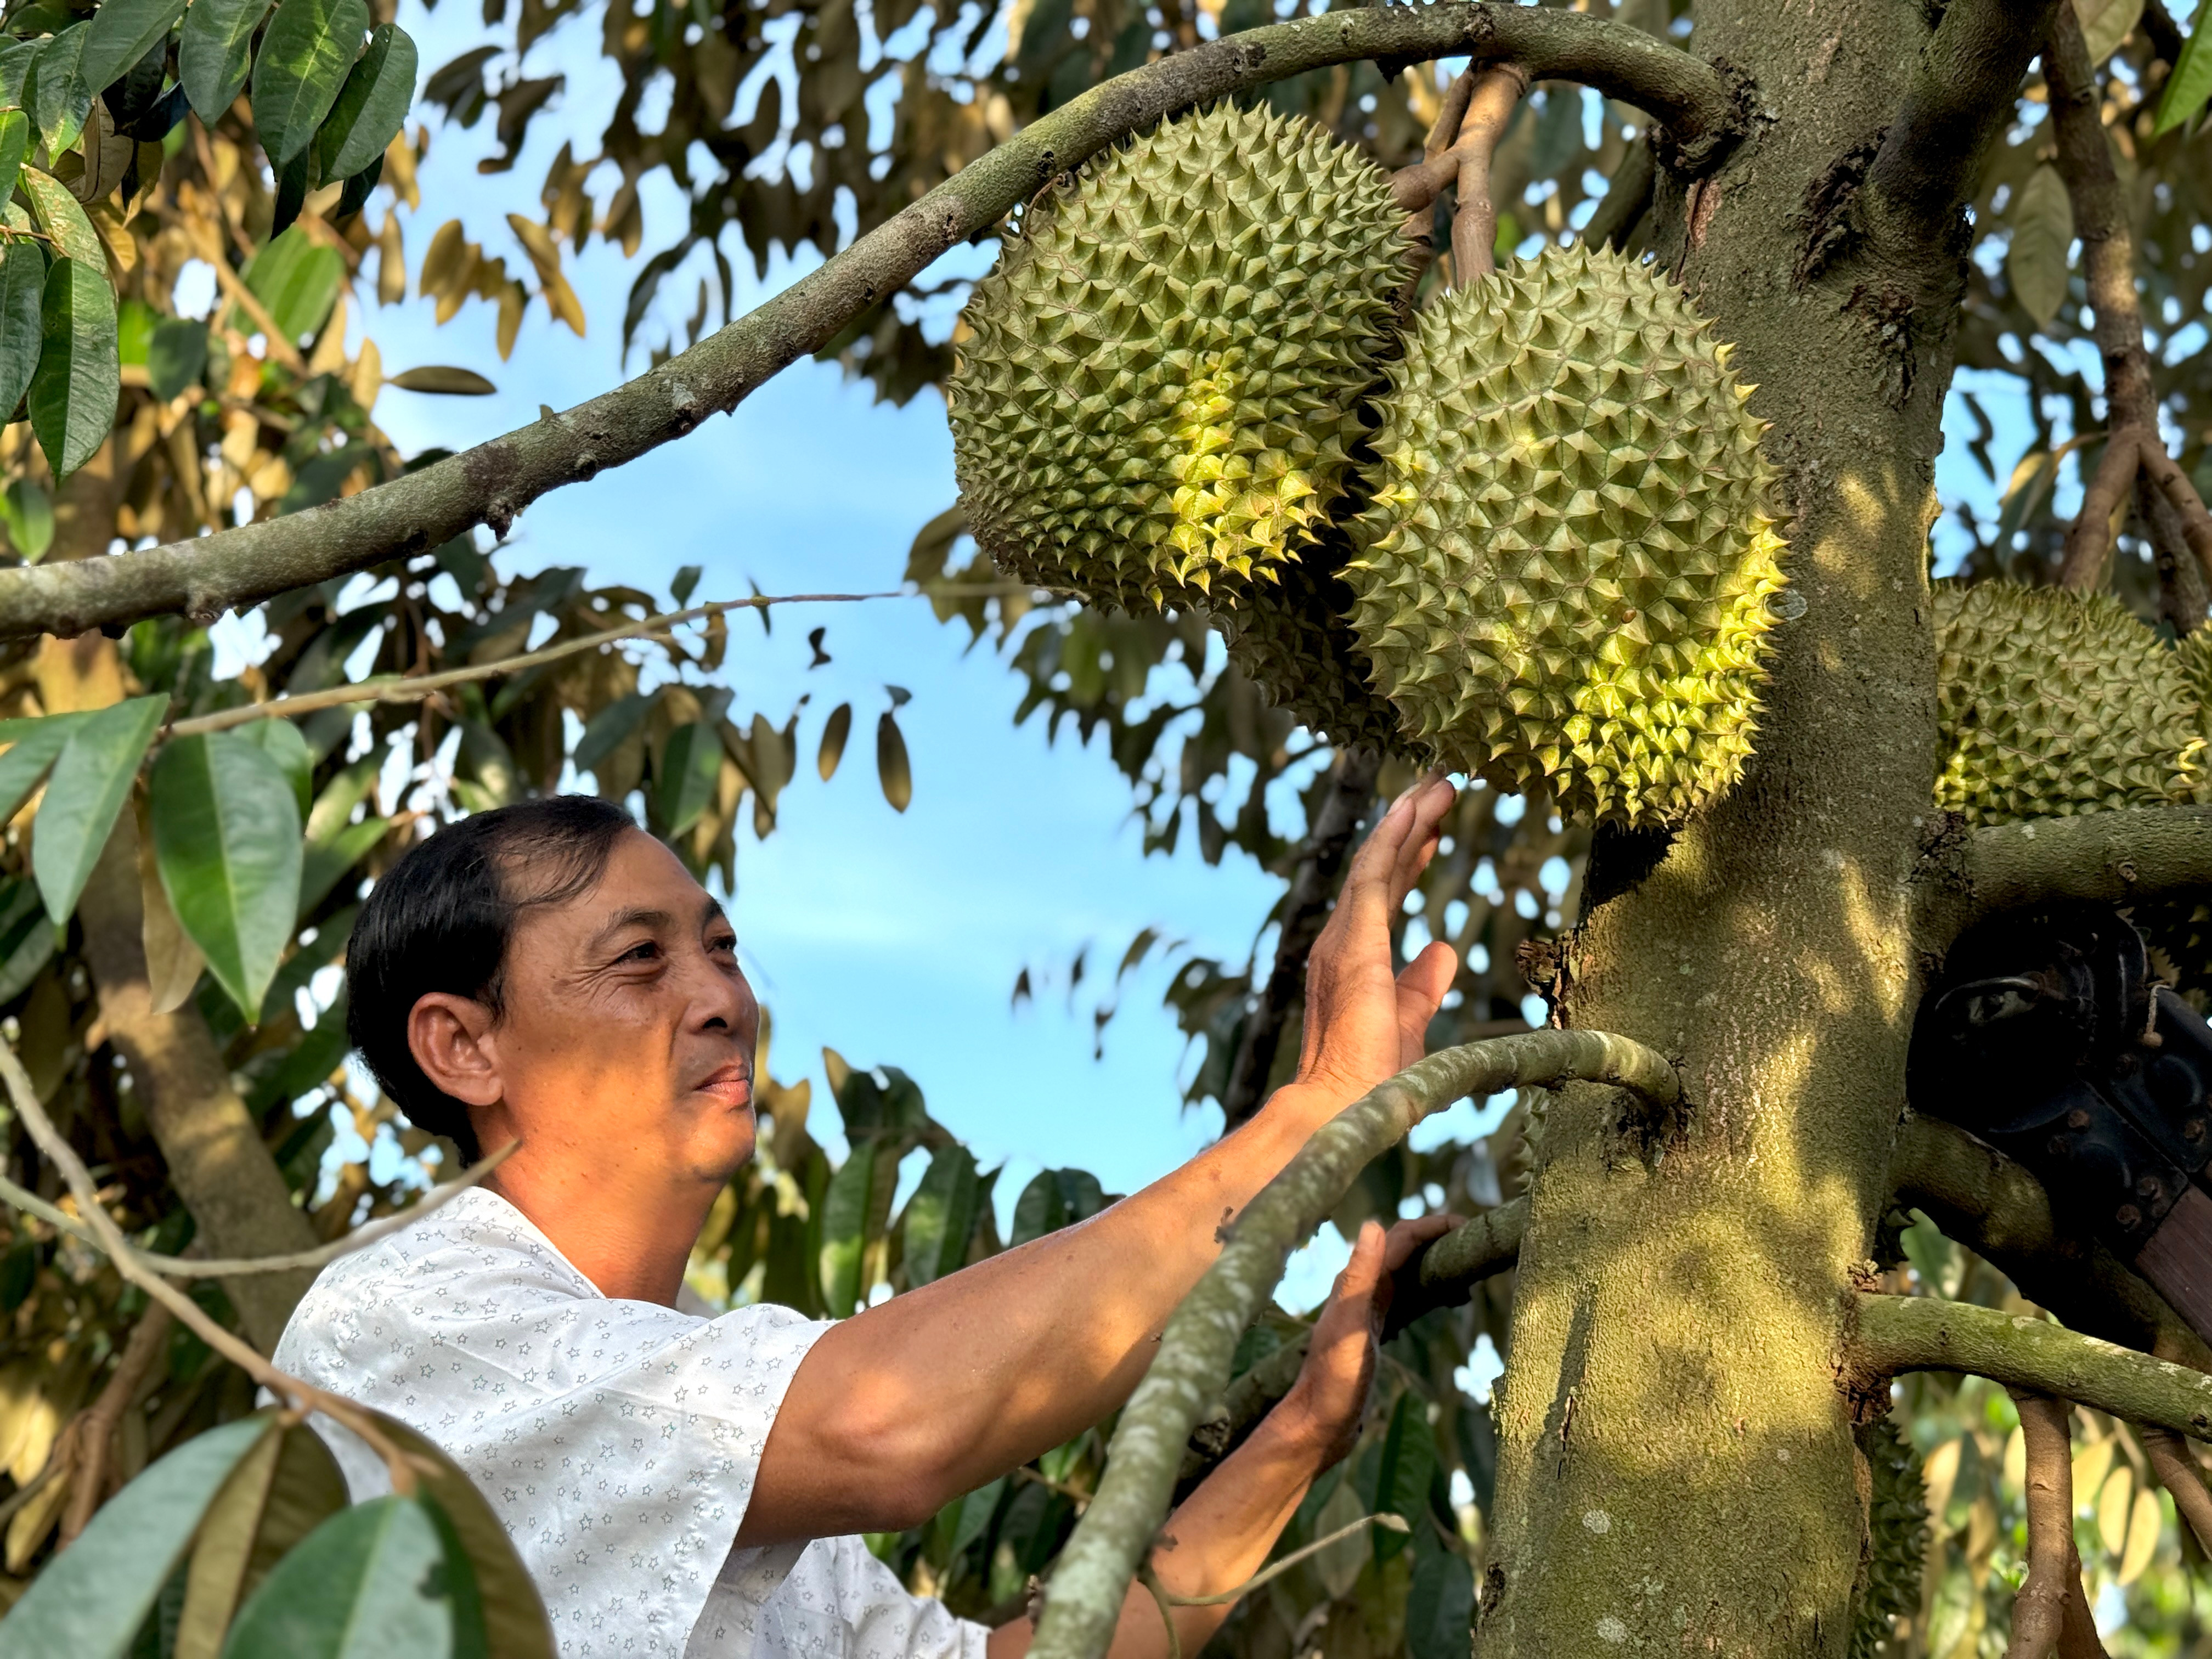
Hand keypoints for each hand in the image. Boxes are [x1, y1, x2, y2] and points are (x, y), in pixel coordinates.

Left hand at [1276, 1213, 1458, 1467]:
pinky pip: (1410, 1296)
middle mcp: (1362, 1289)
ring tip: (1473, 1270)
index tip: (1471, 1225)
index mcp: (1357, 1282)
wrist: (1318, 1423)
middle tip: (1480, 1244)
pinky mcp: (1376, 1330)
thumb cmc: (1333, 1380)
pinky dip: (1434, 1289)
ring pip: (1410, 1271)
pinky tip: (1451, 1301)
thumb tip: (1372, 1223)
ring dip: (1440, 1262)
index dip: (1435, 1225)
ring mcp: (1369, 1309)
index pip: (1402, 1237)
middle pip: (1407, 1249)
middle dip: (1441, 1239)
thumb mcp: (1349, 1327)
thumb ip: (1359, 1278)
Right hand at [1296, 774, 1459, 1101]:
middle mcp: (1340, 939)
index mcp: (1354, 958)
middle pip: (1381, 869)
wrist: (1340, 1108)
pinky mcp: (1353, 942)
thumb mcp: (1409, 1022)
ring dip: (1407, 821)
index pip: (1385, 895)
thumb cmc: (1370, 1080)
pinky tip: (1414, 809)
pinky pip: (1373, 876)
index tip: (1436, 829)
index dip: (1411, 858)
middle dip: (1412, 827)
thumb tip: (1443, 949)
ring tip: (1438, 784)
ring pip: (1377, 862)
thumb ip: (1423, 985)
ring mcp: (1342, 938)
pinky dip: (1393, 839)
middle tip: (1441, 787)